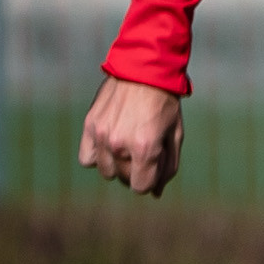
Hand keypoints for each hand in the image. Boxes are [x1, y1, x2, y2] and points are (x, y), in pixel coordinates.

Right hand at [79, 77, 185, 196]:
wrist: (144, 70)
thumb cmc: (165, 104)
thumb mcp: (175, 135)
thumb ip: (168, 166)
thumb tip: (156, 193)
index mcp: (145, 148)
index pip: (140, 187)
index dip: (149, 182)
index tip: (154, 169)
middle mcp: (120, 145)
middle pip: (123, 179)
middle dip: (136, 172)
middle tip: (145, 152)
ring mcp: (101, 136)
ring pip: (105, 171)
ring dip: (118, 166)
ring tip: (129, 146)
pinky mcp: (89, 126)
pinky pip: (87, 159)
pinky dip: (98, 157)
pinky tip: (110, 146)